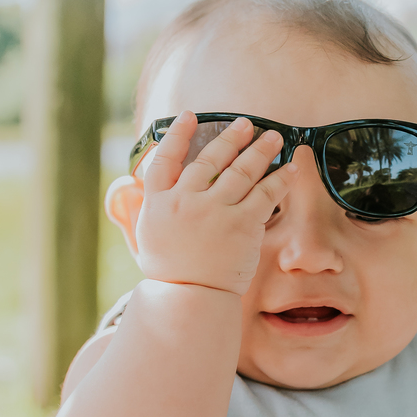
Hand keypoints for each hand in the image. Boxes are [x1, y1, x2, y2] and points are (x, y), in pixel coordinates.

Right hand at [134, 113, 295, 294]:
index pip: (165, 159)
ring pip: (241, 171)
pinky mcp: (242, 225)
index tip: (190, 116)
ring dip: (260, 150)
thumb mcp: (144, 236)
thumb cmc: (169, 271)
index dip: (178, 135)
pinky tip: (290, 168)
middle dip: (231, 138)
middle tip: (246, 124)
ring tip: (273, 138)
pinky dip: (280, 179)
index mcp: (158, 203)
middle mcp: (185, 202)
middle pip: (210, 160)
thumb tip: (125, 185)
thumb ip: (137, 208)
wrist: (189, 300)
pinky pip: (265, 194)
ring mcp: (215, 212)